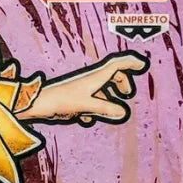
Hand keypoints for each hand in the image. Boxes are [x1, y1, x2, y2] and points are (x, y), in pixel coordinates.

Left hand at [19, 51, 149, 125]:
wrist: (39, 104)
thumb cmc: (62, 100)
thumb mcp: (87, 105)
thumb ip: (105, 108)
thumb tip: (123, 112)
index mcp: (95, 77)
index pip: (117, 65)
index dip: (130, 63)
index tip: (142, 65)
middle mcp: (90, 80)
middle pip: (111, 76)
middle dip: (121, 83)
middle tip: (127, 94)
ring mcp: (83, 88)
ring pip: (101, 90)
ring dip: (107, 98)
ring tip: (112, 110)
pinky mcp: (76, 97)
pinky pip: (91, 100)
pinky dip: (94, 107)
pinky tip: (85, 119)